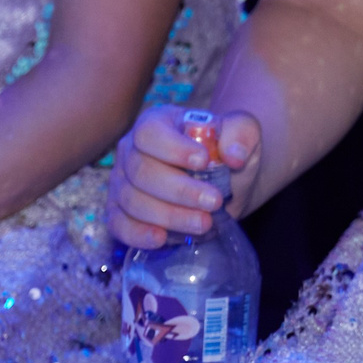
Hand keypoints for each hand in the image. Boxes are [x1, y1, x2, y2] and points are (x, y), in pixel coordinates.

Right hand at [106, 104, 259, 249]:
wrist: (226, 178)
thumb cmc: (227, 149)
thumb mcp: (243, 132)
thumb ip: (241, 133)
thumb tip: (234, 156)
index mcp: (156, 123)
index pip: (150, 133)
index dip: (173, 149)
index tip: (203, 161)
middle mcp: (131, 151)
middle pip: (141, 171)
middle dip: (180, 190)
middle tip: (214, 202)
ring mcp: (122, 182)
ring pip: (132, 201)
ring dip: (169, 215)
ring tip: (204, 223)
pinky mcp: (119, 212)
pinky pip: (119, 225)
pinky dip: (137, 233)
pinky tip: (161, 239)